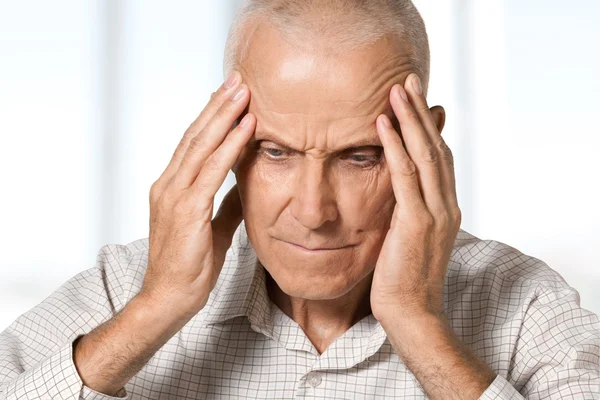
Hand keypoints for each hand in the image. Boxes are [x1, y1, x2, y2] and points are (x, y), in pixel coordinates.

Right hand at [140, 71, 255, 318]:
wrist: (168, 299)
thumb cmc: (188, 266)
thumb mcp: (212, 227)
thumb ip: (225, 203)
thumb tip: (243, 184)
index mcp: (172, 187)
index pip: (193, 143)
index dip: (211, 116)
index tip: (229, 94)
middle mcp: (168, 184)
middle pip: (195, 135)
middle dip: (218, 104)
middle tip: (238, 79)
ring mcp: (174, 195)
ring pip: (201, 145)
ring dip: (225, 115)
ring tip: (244, 91)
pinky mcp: (186, 210)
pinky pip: (212, 170)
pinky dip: (230, 145)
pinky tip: (246, 127)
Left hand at [370, 73, 460, 322]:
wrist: (412, 315)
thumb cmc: (404, 279)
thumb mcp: (407, 237)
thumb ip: (406, 210)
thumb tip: (395, 192)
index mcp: (445, 208)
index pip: (439, 157)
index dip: (427, 126)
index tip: (414, 99)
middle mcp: (446, 205)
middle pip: (436, 147)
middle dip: (421, 111)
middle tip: (408, 80)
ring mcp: (435, 213)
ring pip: (425, 154)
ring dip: (410, 119)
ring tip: (397, 90)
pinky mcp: (417, 223)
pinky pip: (406, 176)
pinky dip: (396, 146)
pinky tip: (384, 124)